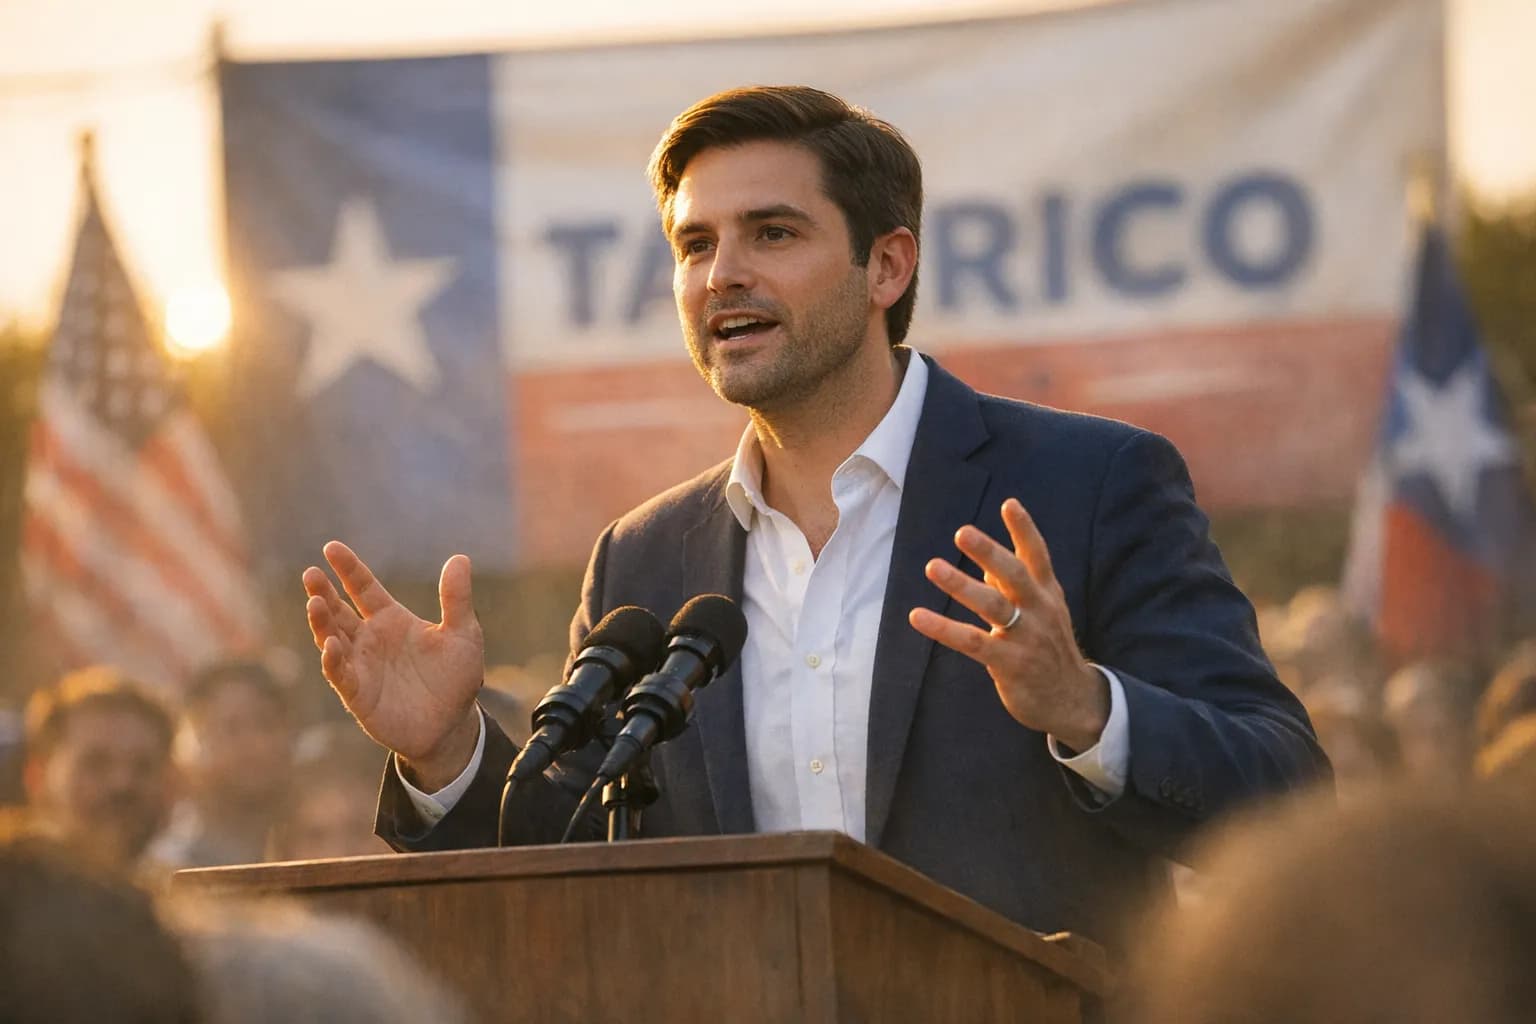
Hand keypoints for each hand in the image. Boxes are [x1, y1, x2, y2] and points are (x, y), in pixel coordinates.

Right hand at [303, 541, 484, 789]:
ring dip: (321, 623)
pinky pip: (340, 675)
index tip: (331, 547)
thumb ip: (456, 598)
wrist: (453, 724)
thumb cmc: (456, 676)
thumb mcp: (463, 633)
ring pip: (332, 639)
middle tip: (310, 574)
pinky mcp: (358, 694)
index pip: (363, 588)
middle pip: (339, 611)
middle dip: (323, 593)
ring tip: (314, 603)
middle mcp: (370, 639)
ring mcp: (361, 666)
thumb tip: (460, 558)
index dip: (348, 569)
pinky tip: (331, 646)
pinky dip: (333, 661)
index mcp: (391, 619)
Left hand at [908, 499, 1108, 750]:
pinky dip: (944, 629)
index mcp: (1047, 594)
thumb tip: (987, 561)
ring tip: (932, 566)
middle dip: (989, 552)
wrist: (1072, 699)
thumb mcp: (1042, 611)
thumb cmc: (1049, 648)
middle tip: (962, 532)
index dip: (1025, 530)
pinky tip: (918, 616)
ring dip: (961, 585)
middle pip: (1016, 575)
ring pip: (993, 606)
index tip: (1009, 504)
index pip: (1038, 556)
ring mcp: (1026, 638)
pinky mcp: (1010, 664)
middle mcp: (1040, 611)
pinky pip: (972, 642)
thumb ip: (1016, 585)